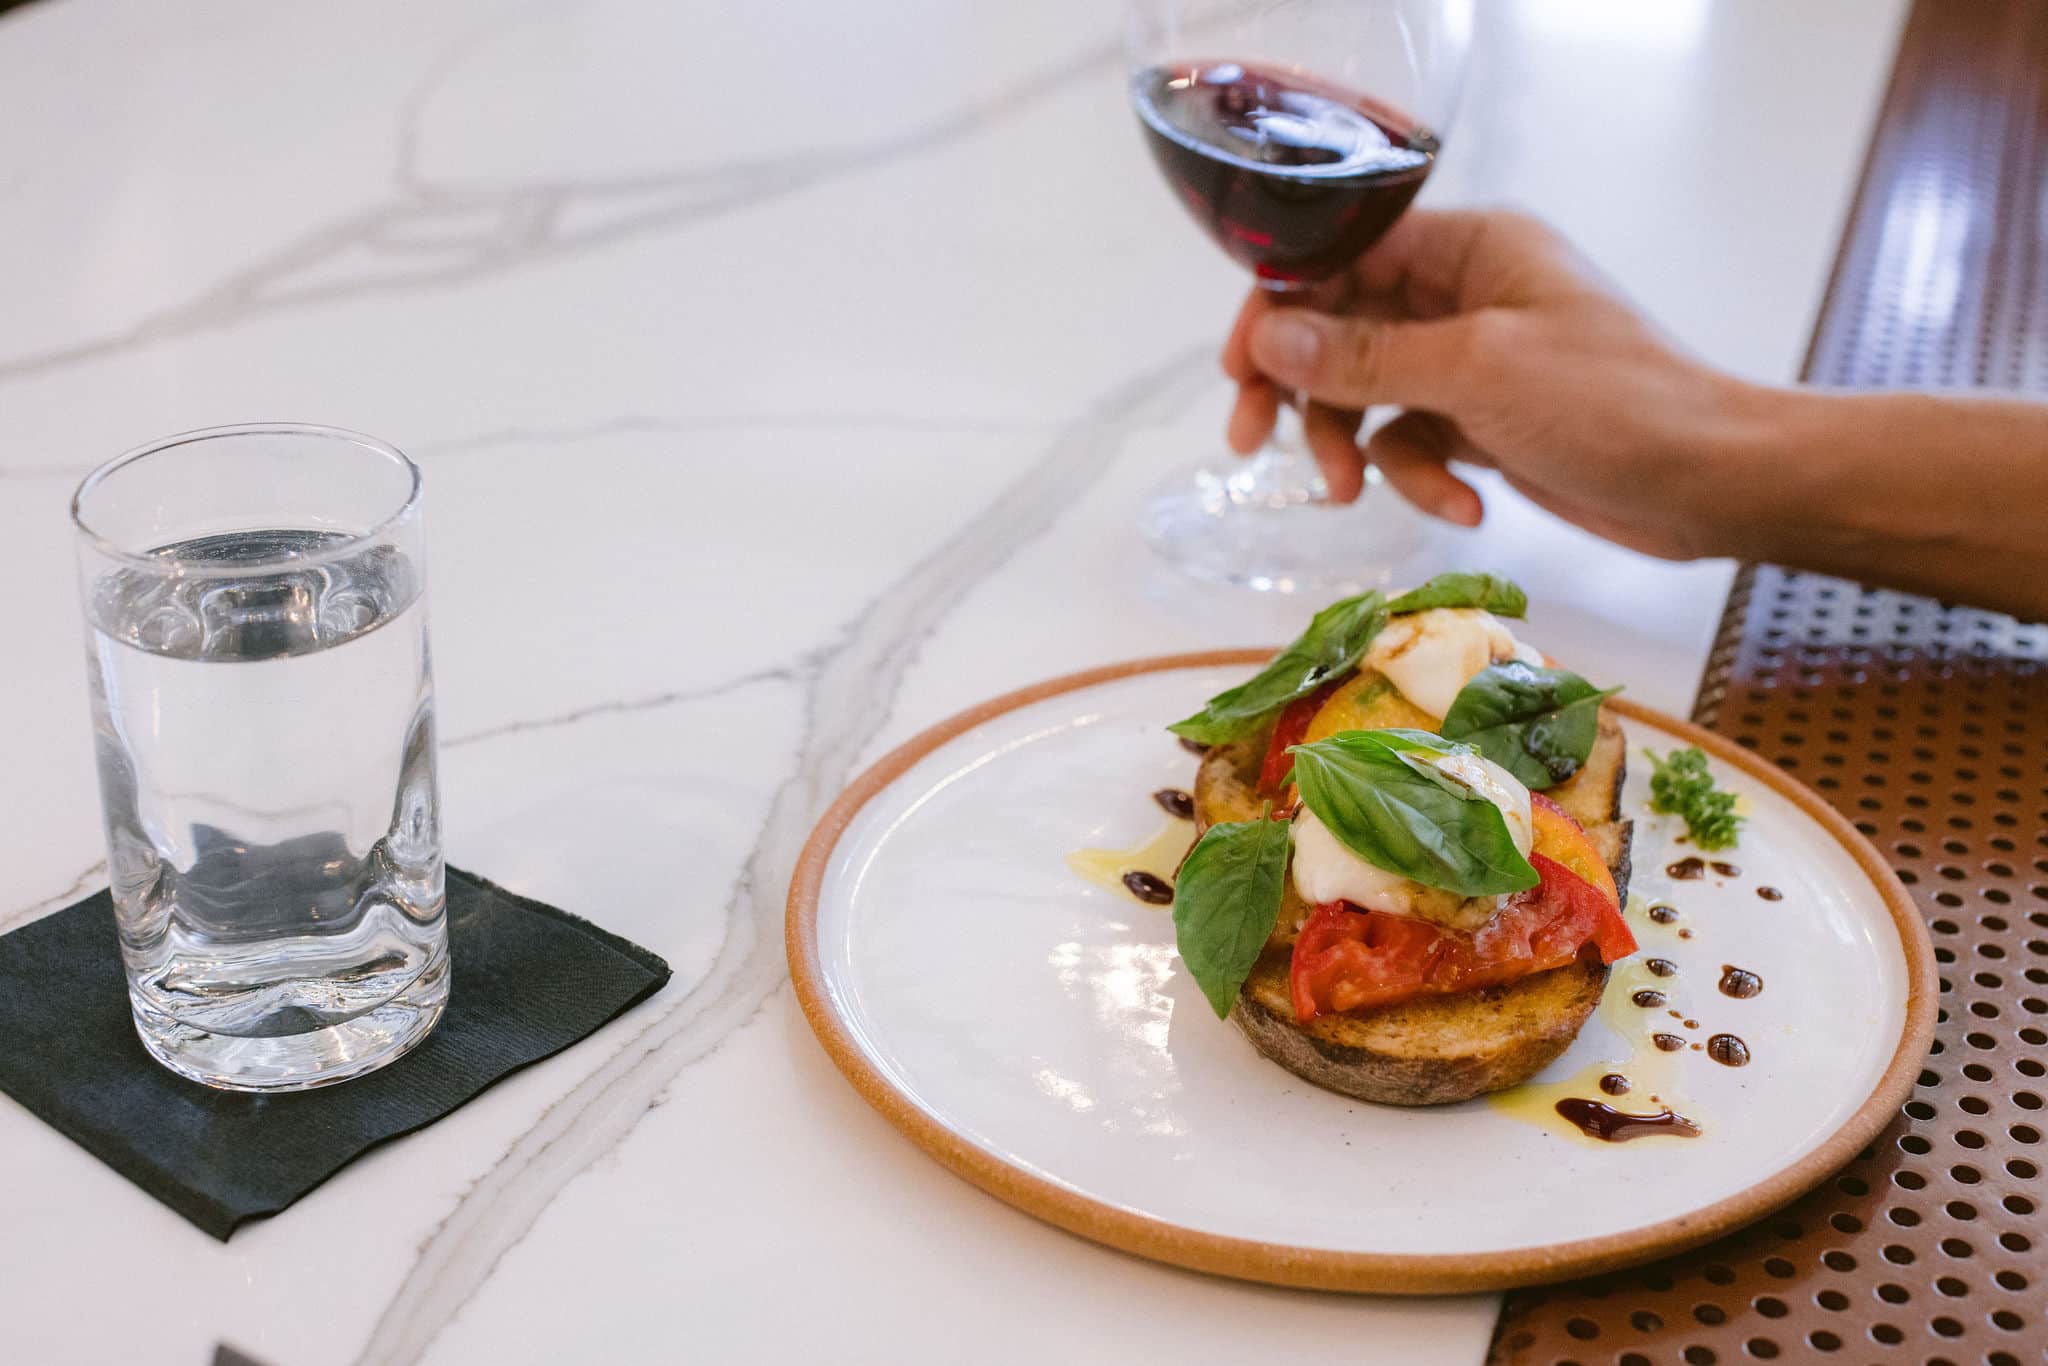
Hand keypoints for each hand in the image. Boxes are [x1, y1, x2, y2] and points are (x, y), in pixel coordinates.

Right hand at [1221, 210, 1754, 560]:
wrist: (1712, 482)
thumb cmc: (1618, 404)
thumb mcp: (1478, 373)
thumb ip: (1365, 356)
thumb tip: (1270, 336)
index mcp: (1469, 248)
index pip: (1341, 258)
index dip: (1280, 308)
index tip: (1240, 372)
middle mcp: (1464, 294)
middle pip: (1340, 330)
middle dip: (1303, 391)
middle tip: (1254, 443)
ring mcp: (1472, 361)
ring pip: (1367, 394)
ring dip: (1355, 446)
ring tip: (1355, 493)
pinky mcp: (1483, 422)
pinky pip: (1411, 442)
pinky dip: (1420, 478)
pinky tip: (1462, 508)